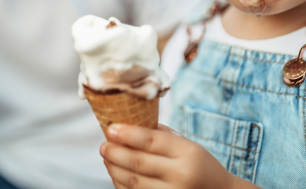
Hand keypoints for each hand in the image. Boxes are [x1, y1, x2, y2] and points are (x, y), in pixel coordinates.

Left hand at [100, 123, 236, 188]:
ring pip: (133, 181)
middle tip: (104, 145)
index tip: (111, 128)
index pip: (151, 141)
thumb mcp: (189, 145)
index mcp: (188, 153)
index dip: (127, 134)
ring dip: (114, 168)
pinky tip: (116, 173)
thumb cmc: (200, 165)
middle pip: (138, 163)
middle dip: (115, 152)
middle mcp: (180, 175)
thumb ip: (162, 135)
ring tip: (107, 157)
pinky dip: (121, 184)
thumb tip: (129, 123)